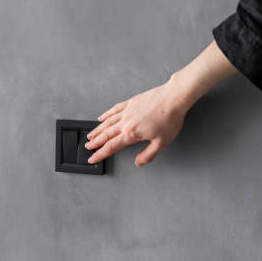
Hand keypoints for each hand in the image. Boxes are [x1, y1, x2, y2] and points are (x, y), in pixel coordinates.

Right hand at [85, 40, 236, 166]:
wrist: (173, 98)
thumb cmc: (170, 119)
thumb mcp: (162, 143)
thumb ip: (148, 154)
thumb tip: (138, 162)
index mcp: (131, 134)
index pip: (111, 146)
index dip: (100, 154)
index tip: (93, 158)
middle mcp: (126, 122)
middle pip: (106, 134)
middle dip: (95, 142)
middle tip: (88, 147)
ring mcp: (127, 111)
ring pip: (107, 122)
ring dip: (97, 130)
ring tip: (90, 135)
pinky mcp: (131, 102)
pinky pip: (114, 109)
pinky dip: (106, 114)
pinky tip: (101, 117)